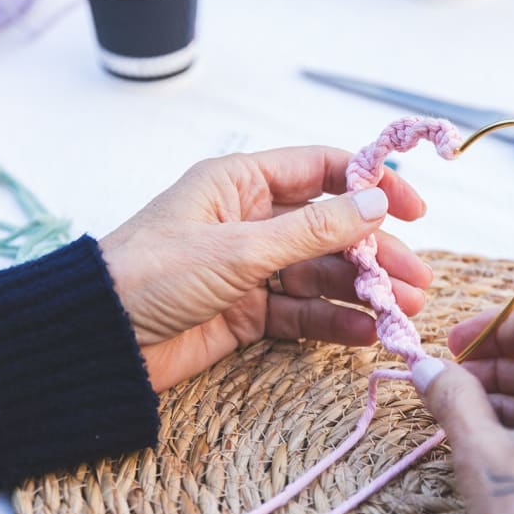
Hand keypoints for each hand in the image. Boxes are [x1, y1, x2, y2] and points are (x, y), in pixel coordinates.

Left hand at [100, 146, 431, 391]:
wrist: (98, 342)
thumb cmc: (153, 274)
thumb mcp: (239, 247)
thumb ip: (312, 229)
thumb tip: (375, 203)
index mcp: (240, 183)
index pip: (319, 171)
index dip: (370, 186)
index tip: (413, 210)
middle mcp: (249, 220)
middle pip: (328, 230)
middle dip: (374, 254)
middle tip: (416, 281)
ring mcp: (248, 268)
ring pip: (318, 274)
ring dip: (361, 292)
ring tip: (403, 313)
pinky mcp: (244, 312)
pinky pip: (298, 313)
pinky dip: (330, 322)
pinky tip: (363, 335)